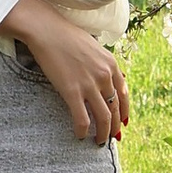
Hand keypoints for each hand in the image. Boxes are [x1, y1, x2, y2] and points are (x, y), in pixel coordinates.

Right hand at [3, 0, 128, 143]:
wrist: (47, 30)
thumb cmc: (67, 36)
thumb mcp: (94, 47)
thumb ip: (103, 64)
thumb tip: (108, 78)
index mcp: (111, 65)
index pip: (124, 94)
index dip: (124, 111)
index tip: (122, 122)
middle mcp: (104, 76)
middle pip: (115, 108)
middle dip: (114, 126)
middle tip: (111, 137)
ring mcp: (89, 84)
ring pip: (103, 117)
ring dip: (102, 133)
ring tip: (97, 142)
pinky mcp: (72, 91)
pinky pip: (82, 119)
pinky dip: (82, 131)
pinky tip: (79, 136)